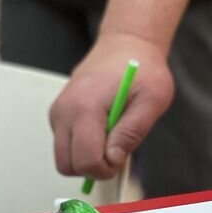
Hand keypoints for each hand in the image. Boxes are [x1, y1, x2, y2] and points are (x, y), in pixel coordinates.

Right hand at [49, 32, 172, 177]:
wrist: (126, 44)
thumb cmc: (141, 68)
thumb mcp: (152, 100)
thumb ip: (132, 132)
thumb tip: (114, 158)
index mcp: (86, 106)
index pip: (85, 159)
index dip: (106, 168)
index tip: (121, 157)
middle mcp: (65, 110)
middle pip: (66, 164)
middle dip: (92, 167)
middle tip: (116, 150)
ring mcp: (59, 111)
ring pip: (64, 156)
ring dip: (87, 156)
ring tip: (111, 134)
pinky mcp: (59, 113)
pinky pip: (66, 144)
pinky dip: (83, 145)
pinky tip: (103, 128)